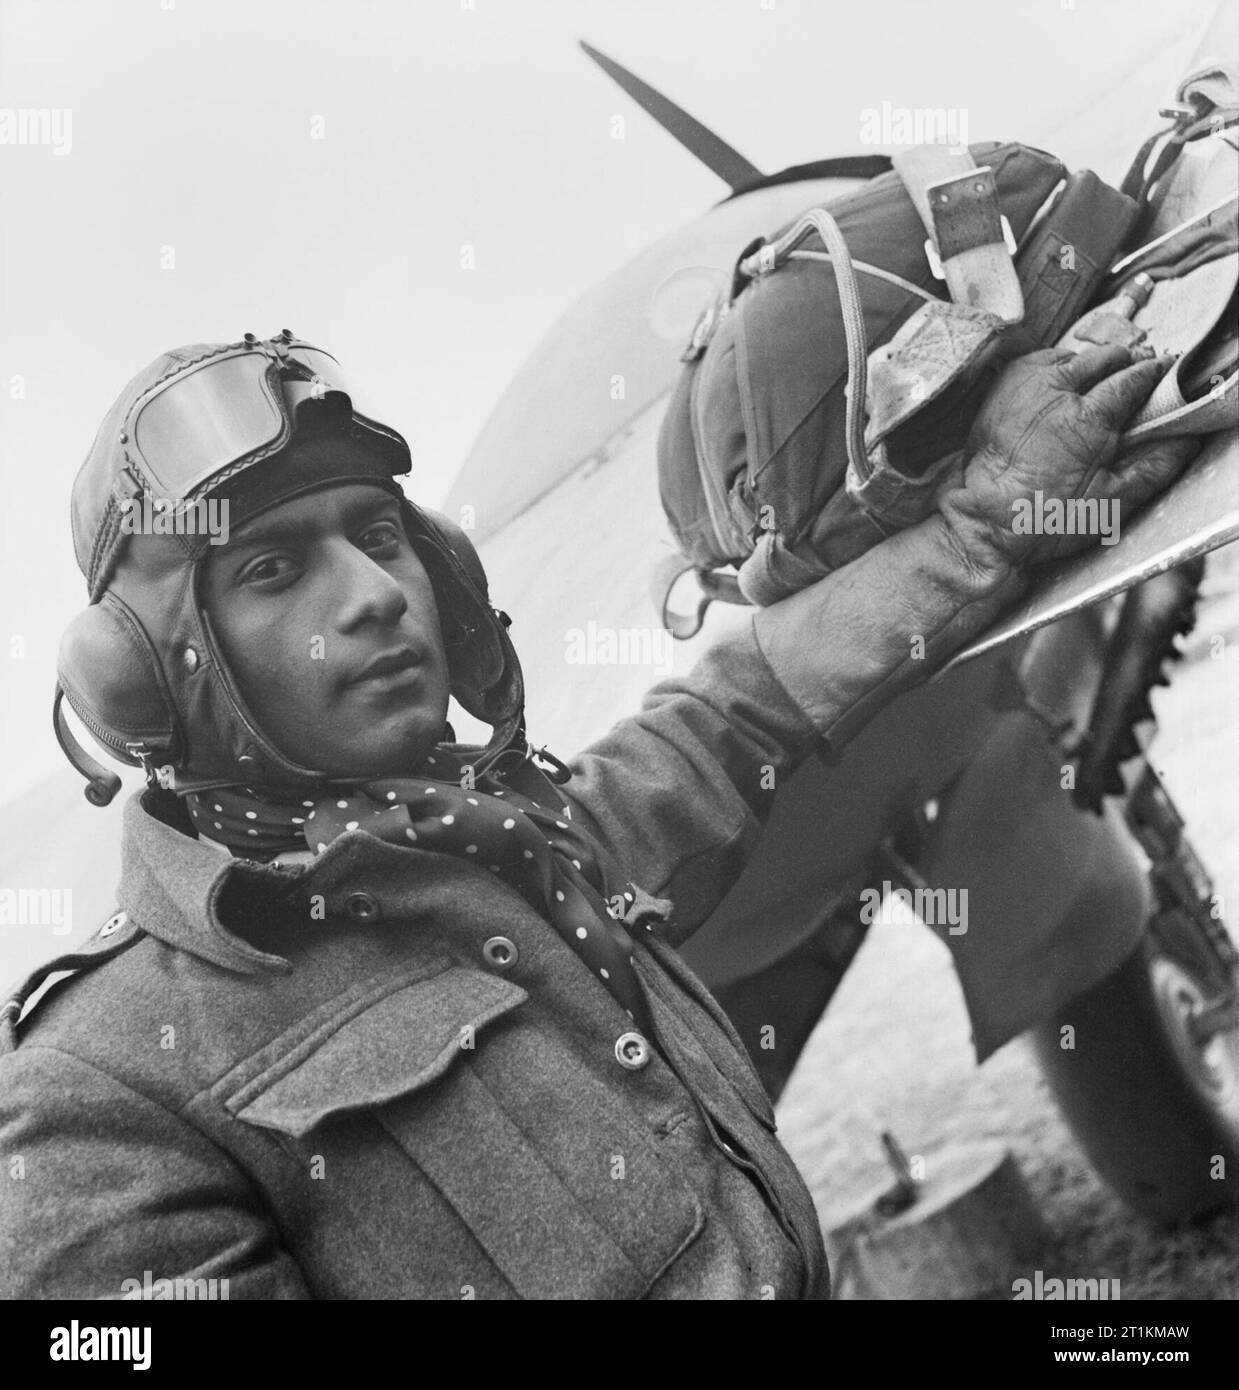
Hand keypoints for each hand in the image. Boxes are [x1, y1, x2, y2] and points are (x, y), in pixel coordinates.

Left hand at [937, 345, 1199, 569]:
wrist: (985, 521)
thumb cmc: (1047, 518)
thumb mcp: (1111, 503)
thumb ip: (1153, 469)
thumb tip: (1186, 441)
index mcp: (1089, 417)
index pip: (1133, 378)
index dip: (1153, 373)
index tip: (1163, 371)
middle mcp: (1057, 391)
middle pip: (1104, 358)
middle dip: (1123, 363)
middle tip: (1130, 376)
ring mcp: (1026, 386)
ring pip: (1070, 356)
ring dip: (1086, 365)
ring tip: (1092, 383)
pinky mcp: (1002, 389)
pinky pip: (1036, 361)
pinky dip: (1052, 366)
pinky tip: (1055, 385)